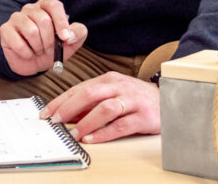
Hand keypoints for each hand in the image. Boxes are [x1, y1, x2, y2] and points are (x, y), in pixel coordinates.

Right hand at [0, 0, 87, 75]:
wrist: (32, 63)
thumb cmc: (52, 48)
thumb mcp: (71, 42)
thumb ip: (78, 33)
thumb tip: (69, 35)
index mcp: (46, 7)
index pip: (54, 5)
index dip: (61, 21)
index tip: (65, 38)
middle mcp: (30, 8)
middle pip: (43, 20)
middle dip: (50, 41)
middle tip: (49, 49)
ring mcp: (16, 17)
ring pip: (32, 31)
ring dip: (38, 48)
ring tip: (38, 50)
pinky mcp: (5, 29)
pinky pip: (19, 43)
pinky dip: (27, 54)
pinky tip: (27, 53)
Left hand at [40, 72, 159, 142]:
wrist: (171, 101)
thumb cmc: (137, 99)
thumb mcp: (113, 95)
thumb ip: (92, 103)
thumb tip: (68, 115)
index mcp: (108, 79)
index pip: (79, 88)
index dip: (61, 100)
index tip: (46, 113)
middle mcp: (119, 86)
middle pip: (89, 94)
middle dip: (68, 108)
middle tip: (55, 121)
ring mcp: (132, 100)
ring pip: (104, 108)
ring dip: (85, 121)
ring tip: (73, 133)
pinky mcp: (144, 116)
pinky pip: (121, 125)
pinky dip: (104, 133)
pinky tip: (92, 139)